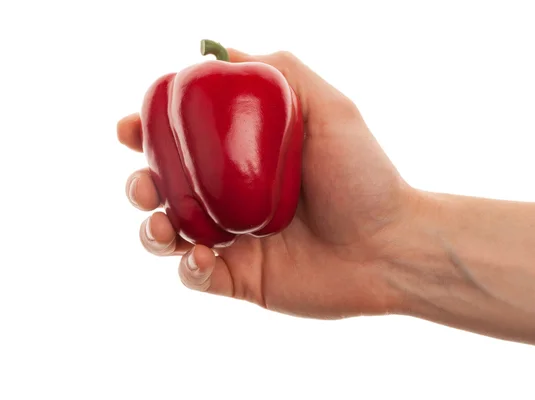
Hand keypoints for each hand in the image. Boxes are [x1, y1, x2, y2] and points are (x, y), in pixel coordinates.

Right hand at [118, 49, 417, 318]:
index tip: (132, 126)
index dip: (149, 133)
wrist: (392, 245)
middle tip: (144, 182)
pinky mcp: (242, 279)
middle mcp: (235, 197)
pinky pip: (196, 276)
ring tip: (161, 224)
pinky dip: (188, 267)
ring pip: (171, 235)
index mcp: (245, 158)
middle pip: (167, 189)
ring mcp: (236, 240)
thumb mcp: (329, 107)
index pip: (184, 142)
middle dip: (141, 184)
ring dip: (151, 229)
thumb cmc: (364, 175)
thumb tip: (222, 50)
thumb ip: (281, 72)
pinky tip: (201, 256)